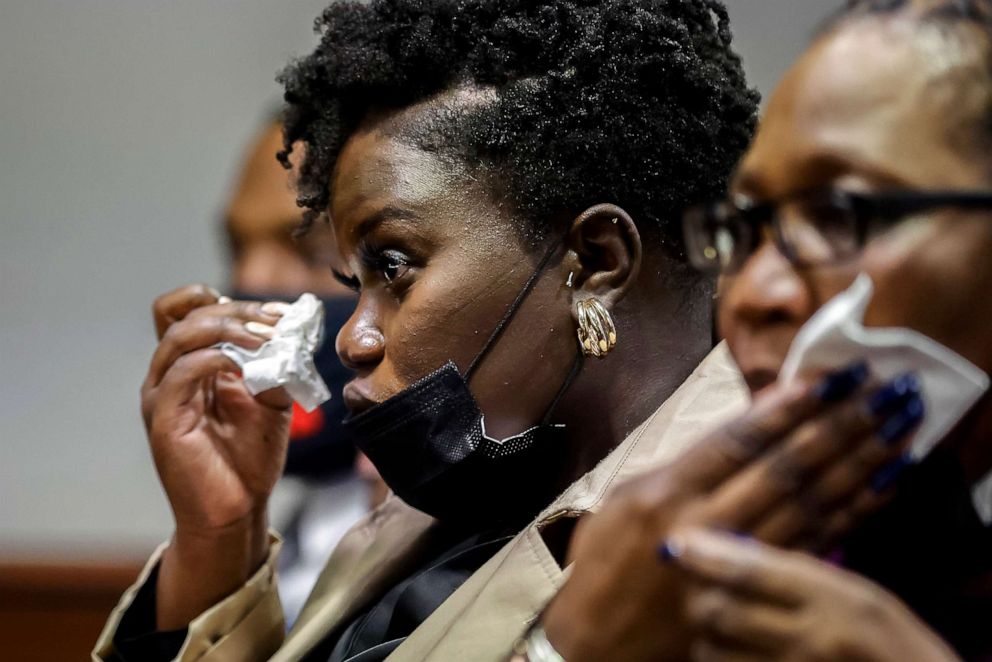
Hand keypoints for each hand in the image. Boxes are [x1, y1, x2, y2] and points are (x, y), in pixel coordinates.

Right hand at [141, 285, 292, 627]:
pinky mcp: (165, 420)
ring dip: (227, 328)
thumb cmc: (249, 458)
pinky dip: (215, 358)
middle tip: (275, 323)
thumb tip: (291, 332)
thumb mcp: (272, 399)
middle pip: (183, 314)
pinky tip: (245, 366)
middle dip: (236, 310)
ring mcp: (163, 396)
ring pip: (179, 336)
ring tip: (265, 339)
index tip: (270, 313)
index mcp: (191, 365)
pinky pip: (181, 373)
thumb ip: (276, 365)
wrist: (237, 510)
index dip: (221, 299)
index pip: (182, 309)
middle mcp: (170, 375)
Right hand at [541, 363, 923, 660]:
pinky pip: (816, 545)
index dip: (788, 407)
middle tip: (882, 390)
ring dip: (859, 463)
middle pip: (783, 469)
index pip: (737, 441)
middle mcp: (703, 525)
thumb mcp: (626, 500)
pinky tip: (886, 483)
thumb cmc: (604, 562)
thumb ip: (683, 465)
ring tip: (899, 426)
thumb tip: (746, 426)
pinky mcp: (756, 595)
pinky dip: (855, 512)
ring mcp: (735, 564)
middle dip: (837, 426)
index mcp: (667, 494)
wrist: (598, 643)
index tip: (829, 377)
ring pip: (809, 506)